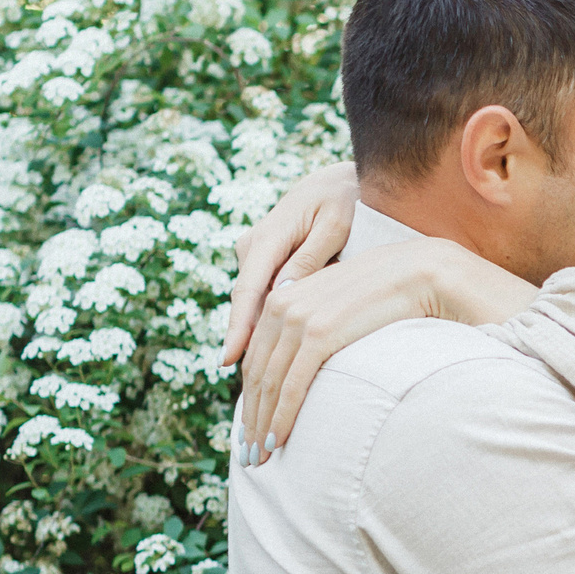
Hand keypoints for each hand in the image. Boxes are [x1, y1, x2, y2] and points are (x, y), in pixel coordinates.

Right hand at [220, 161, 360, 370]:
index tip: (229, 360)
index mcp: (268, 237)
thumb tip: (284, 293)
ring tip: (256, 390)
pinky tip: (271, 363)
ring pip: (254, 307)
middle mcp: (253, 247)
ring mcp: (256, 255)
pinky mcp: (266, 263)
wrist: (338, 182)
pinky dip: (266, 328)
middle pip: (247, 307)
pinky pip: (263, 300)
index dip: (239, 329)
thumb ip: (310, 257)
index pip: (249, 292)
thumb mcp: (334, 226)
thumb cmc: (345, 201)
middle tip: (248, 391)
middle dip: (245, 349)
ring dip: (255, 344)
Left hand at [237, 236, 520, 460]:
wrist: (421, 273)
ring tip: (260, 457)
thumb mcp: (342, 306)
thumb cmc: (389, 295)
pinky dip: (281, 416)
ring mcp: (297, 318)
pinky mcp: (318, 334)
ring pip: (269, 383)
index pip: (256, 356)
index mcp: (282, 296)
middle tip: (249, 455)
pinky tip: (278, 440)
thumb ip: (318, 325)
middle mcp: (282, 304)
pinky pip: (292, 385)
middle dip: (250, 417)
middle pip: (256, 373)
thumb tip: (311, 359)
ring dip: (261, 424)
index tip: (250, 427)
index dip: (250, 395)